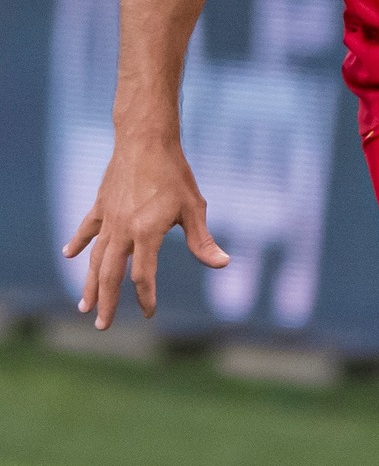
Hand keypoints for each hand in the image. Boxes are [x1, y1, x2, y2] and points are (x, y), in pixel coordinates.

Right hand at [62, 139, 228, 328]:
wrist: (146, 139)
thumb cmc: (175, 173)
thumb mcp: (194, 208)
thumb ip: (202, 241)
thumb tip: (223, 264)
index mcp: (146, 233)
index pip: (143, 275)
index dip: (146, 296)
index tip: (150, 312)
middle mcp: (123, 229)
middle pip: (110, 274)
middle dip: (107, 302)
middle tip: (102, 325)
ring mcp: (108, 218)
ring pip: (95, 258)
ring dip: (90, 283)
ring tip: (85, 305)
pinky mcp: (101, 205)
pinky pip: (87, 229)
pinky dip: (78, 242)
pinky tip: (69, 255)